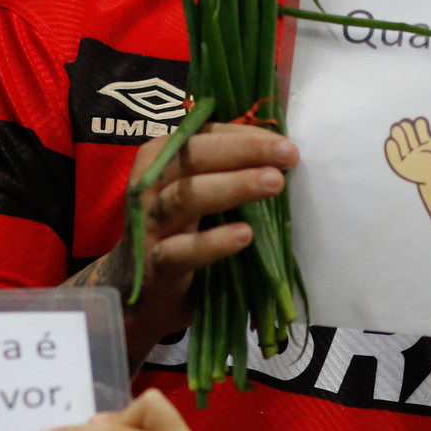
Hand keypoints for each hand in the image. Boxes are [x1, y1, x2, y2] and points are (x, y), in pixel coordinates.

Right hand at [102, 124, 295, 351]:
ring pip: (186, 197)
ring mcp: (149, 226)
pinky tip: (244, 236)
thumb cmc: (179, 234)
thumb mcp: (196, 195)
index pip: (202, 135)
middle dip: (244, 151)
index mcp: (160, 160)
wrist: (142, 295)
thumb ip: (226, 171)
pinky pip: (181, 251)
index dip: (243, 135)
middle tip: (288, 153)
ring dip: (233, 186)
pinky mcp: (155, 267)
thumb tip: (279, 152)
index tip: (283, 142)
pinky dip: (212, 242)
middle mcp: (149, 186)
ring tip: (274, 183)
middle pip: (193, 157)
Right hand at [385, 118, 430, 186]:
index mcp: (426, 141)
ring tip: (396, 128)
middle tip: (405, 123)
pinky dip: (391, 150)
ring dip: (398, 135)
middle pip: (409, 133)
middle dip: (407, 128)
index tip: (420, 122)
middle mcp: (415, 147)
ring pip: (401, 142)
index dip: (419, 124)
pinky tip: (390, 142)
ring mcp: (408, 157)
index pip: (420, 128)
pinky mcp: (401, 167)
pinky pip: (394, 158)